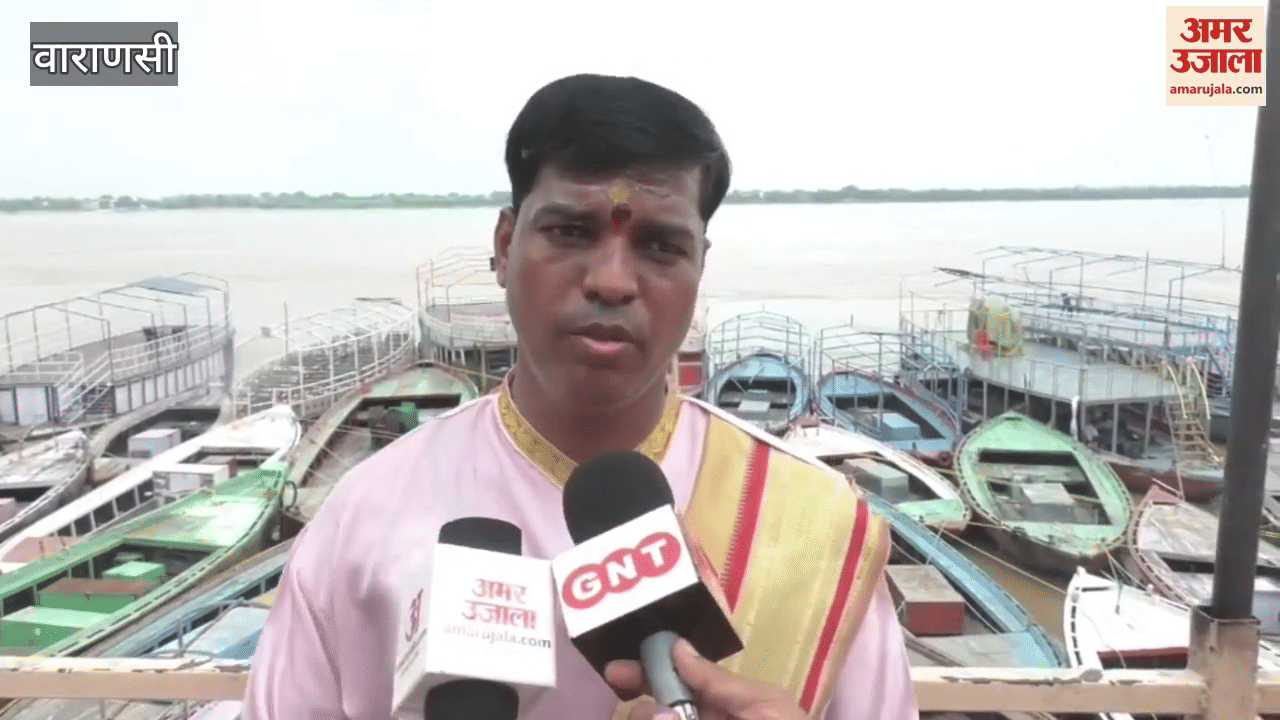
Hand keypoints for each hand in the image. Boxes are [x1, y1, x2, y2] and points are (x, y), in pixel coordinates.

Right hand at [603, 638, 806, 719]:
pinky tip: (662, 719)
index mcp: (724, 709)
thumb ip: (718, 682)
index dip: (647, 674)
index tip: (617, 672)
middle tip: (656, 717)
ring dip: (652, 719)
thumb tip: (677, 646)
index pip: (677, 684)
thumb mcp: (763, 709)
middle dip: (646, 711)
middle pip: (654, 713)